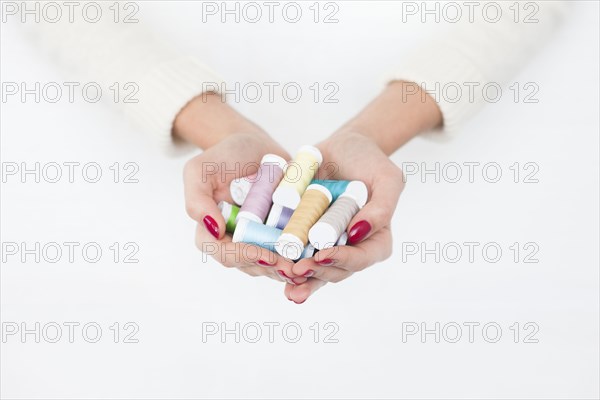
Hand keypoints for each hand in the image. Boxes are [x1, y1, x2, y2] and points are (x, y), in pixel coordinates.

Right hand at [177, 93, 303, 283]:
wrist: (254, 146)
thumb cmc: (223, 156)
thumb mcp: (200, 170)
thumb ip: (196, 199)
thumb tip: (214, 229)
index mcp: (212, 232)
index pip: (224, 253)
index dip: (244, 257)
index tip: (265, 255)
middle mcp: (235, 242)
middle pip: (250, 265)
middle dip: (271, 268)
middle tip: (292, 267)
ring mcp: (259, 240)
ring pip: (271, 265)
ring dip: (288, 269)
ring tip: (306, 267)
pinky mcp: (280, 235)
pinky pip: (289, 252)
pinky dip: (302, 257)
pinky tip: (318, 257)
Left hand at [286, 132, 402, 301]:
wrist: (342, 148)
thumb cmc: (370, 161)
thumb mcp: (387, 178)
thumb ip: (382, 207)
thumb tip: (358, 233)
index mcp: (375, 241)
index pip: (361, 258)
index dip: (343, 260)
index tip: (323, 254)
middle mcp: (350, 249)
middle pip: (335, 270)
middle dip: (316, 274)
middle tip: (297, 270)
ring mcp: (326, 245)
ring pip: (314, 271)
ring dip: (300, 281)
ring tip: (285, 281)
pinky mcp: (305, 237)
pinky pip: (295, 255)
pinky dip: (284, 265)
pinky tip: (272, 269)